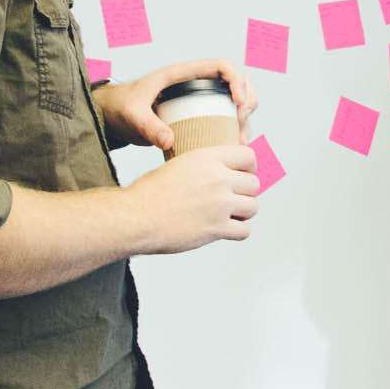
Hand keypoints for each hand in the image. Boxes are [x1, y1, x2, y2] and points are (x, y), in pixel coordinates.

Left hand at [95, 58, 258, 150]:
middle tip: (242, 122)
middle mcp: (195, 84)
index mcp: (183, 73)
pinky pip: (224, 118)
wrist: (112, 117)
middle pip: (236, 82)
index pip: (222, 66)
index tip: (239, 103)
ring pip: (234, 102)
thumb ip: (148, 126)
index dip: (238, 80)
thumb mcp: (132, 114)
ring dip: (245, 117)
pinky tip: (233, 147)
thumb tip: (169, 141)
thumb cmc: (120, 107)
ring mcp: (198, 100)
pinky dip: (234, 130)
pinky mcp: (197, 116)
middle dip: (248, 99)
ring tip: (241, 138)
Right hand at [123, 143, 259, 251]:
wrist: (135, 218)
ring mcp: (219, 204)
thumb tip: (224, 171)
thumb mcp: (179, 165)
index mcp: (207, 158)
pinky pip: (245, 231)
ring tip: (228, 215)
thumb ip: (204, 166)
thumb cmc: (149, 194)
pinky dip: (238, 232)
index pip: (249, 156)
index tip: (243, 175)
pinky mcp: (217, 228)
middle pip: (254, 183)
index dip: (249, 167)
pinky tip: (224, 229)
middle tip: (232, 199)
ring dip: (243, 213)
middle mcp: (217, 179)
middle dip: (245, 192)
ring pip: (253, 207)